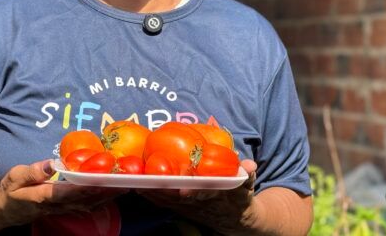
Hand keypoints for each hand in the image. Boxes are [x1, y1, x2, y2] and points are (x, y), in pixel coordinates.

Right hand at [0, 159, 126, 225]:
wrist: (8, 211)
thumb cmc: (11, 191)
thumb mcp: (14, 177)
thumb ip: (32, 171)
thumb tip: (51, 163)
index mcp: (42, 196)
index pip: (66, 192)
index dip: (83, 187)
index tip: (99, 180)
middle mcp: (56, 206)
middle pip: (83, 200)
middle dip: (103, 192)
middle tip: (122, 181)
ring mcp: (62, 210)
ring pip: (88, 205)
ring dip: (106, 197)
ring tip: (124, 186)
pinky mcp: (66, 210)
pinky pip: (87, 207)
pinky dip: (101, 201)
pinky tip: (113, 194)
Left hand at [137, 159, 259, 234]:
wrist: (235, 220)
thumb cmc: (239, 197)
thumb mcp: (247, 186)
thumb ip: (247, 174)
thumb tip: (249, 165)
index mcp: (214, 196)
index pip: (202, 194)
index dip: (193, 192)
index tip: (184, 190)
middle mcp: (198, 204)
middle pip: (178, 198)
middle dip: (164, 191)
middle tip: (149, 181)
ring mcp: (187, 208)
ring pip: (167, 201)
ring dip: (153, 192)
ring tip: (136, 181)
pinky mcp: (180, 208)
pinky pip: (163, 203)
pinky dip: (152, 196)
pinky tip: (138, 187)